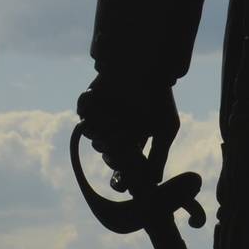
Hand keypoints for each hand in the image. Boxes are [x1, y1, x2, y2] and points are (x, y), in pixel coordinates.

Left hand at [76, 72, 179, 188]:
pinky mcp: (89, 102)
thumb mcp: (166, 128)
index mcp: (134, 139)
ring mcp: (102, 117)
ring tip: (118, 117)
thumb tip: (154, 184)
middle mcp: (116, 130)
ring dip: (106, 131)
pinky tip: (105, 106)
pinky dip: (92, 114)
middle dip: (114, 153)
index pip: (122, 168)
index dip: (122, 176)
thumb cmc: (158, 95)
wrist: (147, 64)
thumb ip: (159, 157)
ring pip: (95, 138)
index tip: (123, 178)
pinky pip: (83, 117)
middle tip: (123, 141)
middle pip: (108, 156)